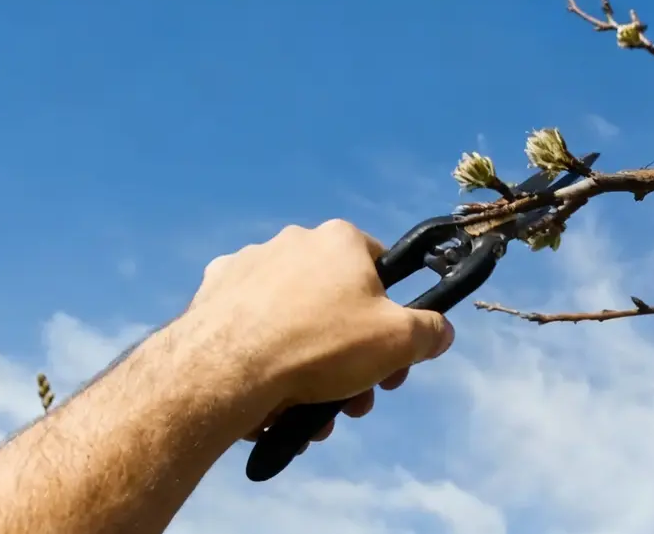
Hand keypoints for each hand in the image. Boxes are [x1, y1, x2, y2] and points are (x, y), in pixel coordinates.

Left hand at [182, 219, 454, 444]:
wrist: (226, 368)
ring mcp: (247, 266)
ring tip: (309, 413)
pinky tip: (268, 395)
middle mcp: (292, 242)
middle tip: (352, 398)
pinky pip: (252, 328)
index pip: (381, 271)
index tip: (390, 359)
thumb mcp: (398, 342)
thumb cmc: (320, 345)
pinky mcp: (211, 294)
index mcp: (339, 241)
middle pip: (336, 305)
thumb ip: (428, 331)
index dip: (393, 319)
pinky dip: (264, 358)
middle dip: (351, 357)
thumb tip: (442, 330)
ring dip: (310, 366)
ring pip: (294, 321)